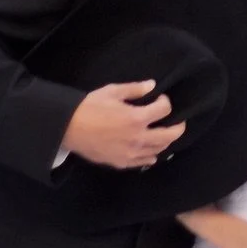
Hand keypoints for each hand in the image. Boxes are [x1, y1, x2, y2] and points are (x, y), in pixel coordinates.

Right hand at [62, 79, 184, 168]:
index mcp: (137, 118)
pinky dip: (151, 156)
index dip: (166, 102)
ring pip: (159, 150)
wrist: (68, 128)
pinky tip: (151, 151)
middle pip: (169, 135)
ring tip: (164, 134)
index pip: (164, 110)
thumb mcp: (112, 92)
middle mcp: (138, 138)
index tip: (161, 99)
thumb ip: (135, 89)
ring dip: (165, 141)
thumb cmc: (89, 107)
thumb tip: (152, 85)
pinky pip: (144, 162)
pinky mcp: (122, 162)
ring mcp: (131, 153)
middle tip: (178, 122)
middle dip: (178, 127)